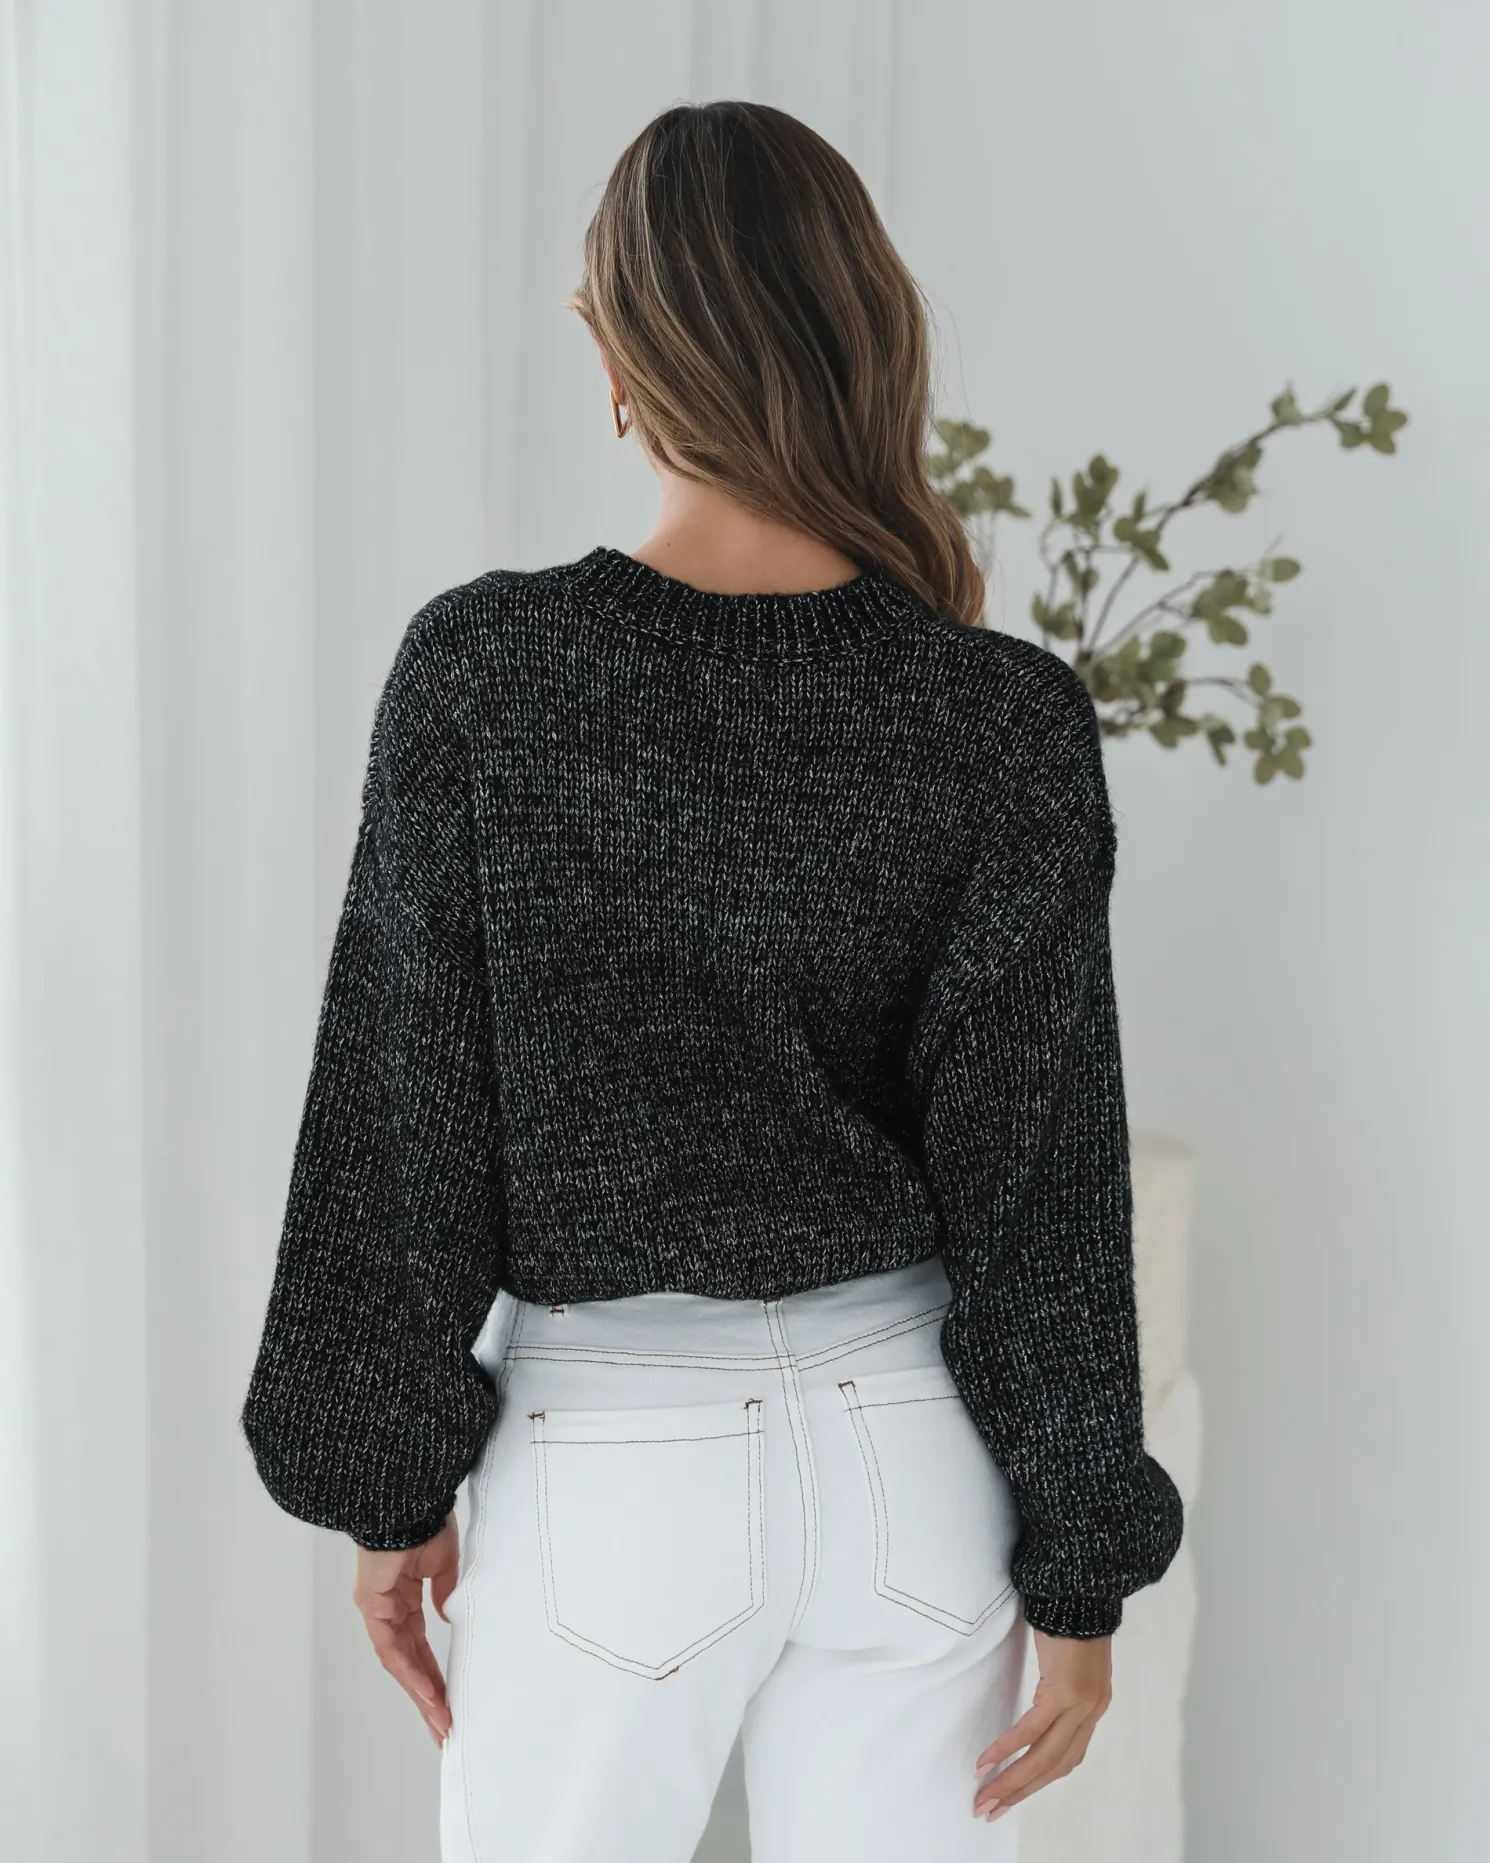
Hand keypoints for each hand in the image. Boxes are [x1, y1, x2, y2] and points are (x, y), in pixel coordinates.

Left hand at [352, 1513, 459, 1748]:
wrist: (406, 1500)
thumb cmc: (425, 1520)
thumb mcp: (444, 1563)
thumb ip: (443, 1594)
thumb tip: (445, 1619)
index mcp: (402, 1596)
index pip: (418, 1646)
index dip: (434, 1674)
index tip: (450, 1700)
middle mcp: (386, 1609)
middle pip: (408, 1663)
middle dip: (428, 1698)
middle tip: (445, 1728)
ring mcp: (377, 1610)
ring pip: (399, 1663)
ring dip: (421, 1695)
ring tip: (442, 1722)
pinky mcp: (372, 1607)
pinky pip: (392, 1649)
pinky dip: (410, 1673)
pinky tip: (429, 1694)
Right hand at [972, 1627, 1111, 1820]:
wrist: (1082, 1591)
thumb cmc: (1070, 1620)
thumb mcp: (1069, 1664)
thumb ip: (1060, 1690)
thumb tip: (1039, 1708)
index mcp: (1093, 1708)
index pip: (1065, 1759)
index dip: (1037, 1780)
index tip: (1010, 1794)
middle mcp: (1091, 1712)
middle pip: (1053, 1767)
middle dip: (1019, 1792)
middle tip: (989, 1810)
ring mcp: (1080, 1705)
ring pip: (1043, 1758)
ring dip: (1011, 1781)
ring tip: (985, 1796)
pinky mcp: (1064, 1692)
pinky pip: (1031, 1730)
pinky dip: (1008, 1748)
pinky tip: (987, 1761)